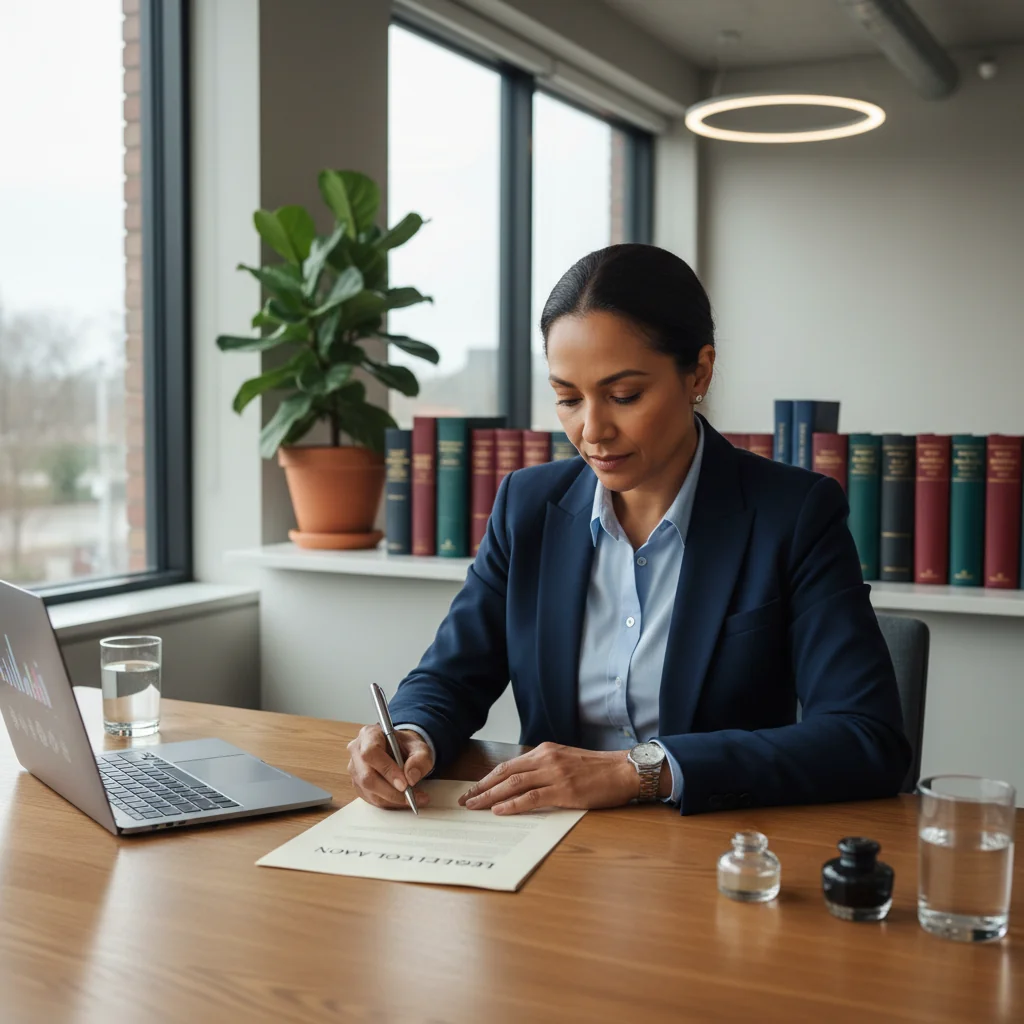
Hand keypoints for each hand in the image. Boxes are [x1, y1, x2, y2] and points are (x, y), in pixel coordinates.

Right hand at [347, 725, 433, 809]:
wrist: (400, 751)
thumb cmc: (406, 746)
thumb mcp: (420, 747)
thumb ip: (420, 759)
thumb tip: (411, 777)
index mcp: (369, 734)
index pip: (371, 752)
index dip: (387, 770)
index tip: (404, 783)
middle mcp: (357, 751)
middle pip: (367, 776)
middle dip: (390, 791)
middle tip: (411, 796)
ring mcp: (355, 769)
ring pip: (368, 791)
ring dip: (392, 799)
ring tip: (413, 799)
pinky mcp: (358, 785)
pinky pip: (370, 799)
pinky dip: (389, 803)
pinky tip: (403, 800)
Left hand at [458, 742, 640, 814]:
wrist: (623, 771)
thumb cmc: (597, 770)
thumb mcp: (566, 760)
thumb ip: (544, 768)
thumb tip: (522, 783)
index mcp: (545, 751)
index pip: (508, 764)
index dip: (487, 778)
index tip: (472, 789)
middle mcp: (546, 759)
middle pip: (505, 773)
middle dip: (482, 787)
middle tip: (465, 800)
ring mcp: (555, 774)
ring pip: (514, 784)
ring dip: (490, 796)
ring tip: (474, 806)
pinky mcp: (565, 790)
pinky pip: (532, 797)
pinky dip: (513, 804)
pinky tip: (499, 811)